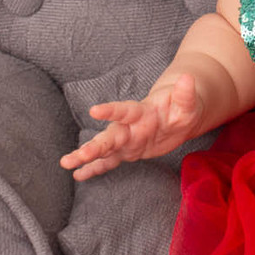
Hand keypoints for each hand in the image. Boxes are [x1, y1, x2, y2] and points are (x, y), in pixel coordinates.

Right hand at [59, 72, 204, 181]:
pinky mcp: (128, 152)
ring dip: (86, 156)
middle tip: (78, 154)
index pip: (125, 110)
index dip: (111, 110)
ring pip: (104, 149)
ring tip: (66, 163)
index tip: (94, 110)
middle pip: (110, 136)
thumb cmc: (182, 107)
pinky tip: (78, 175)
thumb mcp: (188, 103)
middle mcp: (129, 127)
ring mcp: (127, 140)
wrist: (176, 113)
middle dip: (94, 145)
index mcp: (142, 113)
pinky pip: (109, 162)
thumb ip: (185, 94)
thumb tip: (187, 78)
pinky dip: (95, 168)